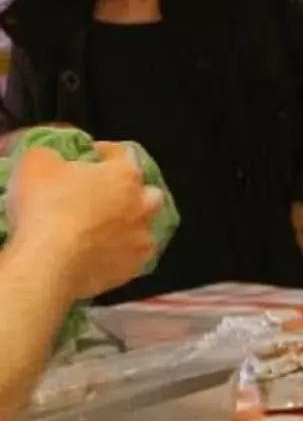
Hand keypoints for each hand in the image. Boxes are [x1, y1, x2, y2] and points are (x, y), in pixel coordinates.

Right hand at [7, 138, 162, 303]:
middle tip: (106, 194)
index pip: (122, 154)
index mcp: (124, 175)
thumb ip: (52, 155)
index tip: (91, 154)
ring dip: (130, 225)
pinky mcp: (132, 269)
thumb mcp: (37, 163)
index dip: (105, 151)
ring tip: (106, 228)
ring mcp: (140, 239)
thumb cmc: (47, 204)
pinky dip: (120, 254)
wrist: (53, 261)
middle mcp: (142, 205)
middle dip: (131, 191)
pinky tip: (104, 255)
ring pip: (144, 228)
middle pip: (147, 192)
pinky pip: (132, 258)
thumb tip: (56, 159)